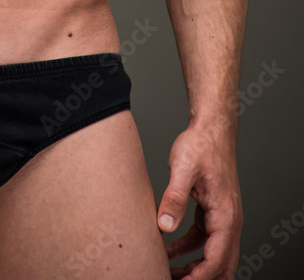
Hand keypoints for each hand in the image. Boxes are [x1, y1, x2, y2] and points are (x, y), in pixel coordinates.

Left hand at [157, 124, 242, 279]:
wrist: (210, 127)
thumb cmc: (200, 144)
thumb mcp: (183, 169)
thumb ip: (174, 198)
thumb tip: (164, 226)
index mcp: (225, 215)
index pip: (216, 259)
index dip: (198, 276)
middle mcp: (229, 220)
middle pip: (221, 265)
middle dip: (200, 278)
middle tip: (173, 279)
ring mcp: (222, 217)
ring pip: (212, 255)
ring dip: (193, 268)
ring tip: (167, 272)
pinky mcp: (212, 212)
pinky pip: (202, 240)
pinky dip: (187, 249)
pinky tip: (166, 249)